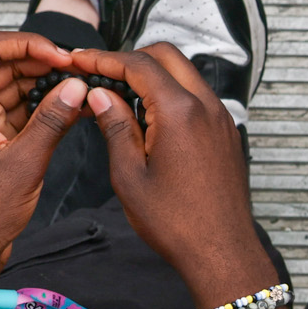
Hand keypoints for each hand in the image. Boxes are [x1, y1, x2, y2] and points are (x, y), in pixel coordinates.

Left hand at [0, 30, 89, 290]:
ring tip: (79, 89)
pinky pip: (14, 107)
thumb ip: (52, 120)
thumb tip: (77, 86)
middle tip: (78, 72)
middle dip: (41, 62)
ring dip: (43, 83)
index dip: (28, 44)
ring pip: (10, 83)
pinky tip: (69, 108)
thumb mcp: (22, 164)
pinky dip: (39, 105)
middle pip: (1, 61)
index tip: (62, 56)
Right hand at [72, 43, 273, 304]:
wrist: (222, 251)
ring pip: (184, 74)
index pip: (139, 64)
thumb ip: (116, 127)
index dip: (105, 59)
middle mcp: (207, 107)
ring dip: (152, 75)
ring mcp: (221, 119)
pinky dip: (171, 93)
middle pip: (166, 57)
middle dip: (130, 58)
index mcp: (180, 112)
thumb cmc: (177, 223)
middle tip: (100, 73)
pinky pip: (197, 97)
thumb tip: (101, 95)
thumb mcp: (130, 175)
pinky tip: (148, 115)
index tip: (82, 61)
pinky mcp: (225, 133)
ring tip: (119, 94)